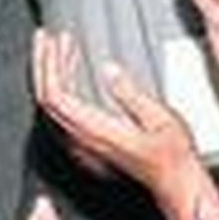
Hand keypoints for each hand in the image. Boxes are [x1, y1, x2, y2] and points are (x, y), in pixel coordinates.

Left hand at [32, 29, 196, 193]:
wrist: (175, 182)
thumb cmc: (173, 155)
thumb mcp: (161, 119)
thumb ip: (132, 95)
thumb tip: (109, 70)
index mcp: (97, 133)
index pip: (56, 97)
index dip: (49, 67)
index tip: (51, 42)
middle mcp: (82, 141)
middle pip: (46, 99)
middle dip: (43, 64)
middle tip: (45, 37)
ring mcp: (81, 144)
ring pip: (52, 106)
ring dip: (52, 73)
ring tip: (59, 46)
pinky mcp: (85, 144)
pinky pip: (61, 112)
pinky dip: (61, 86)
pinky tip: (71, 70)